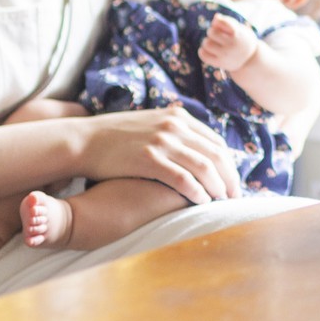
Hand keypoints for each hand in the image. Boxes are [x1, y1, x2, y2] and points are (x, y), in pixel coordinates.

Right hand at [78, 106, 240, 203]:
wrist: (83, 140)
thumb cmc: (116, 138)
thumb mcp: (151, 124)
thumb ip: (174, 132)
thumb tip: (195, 149)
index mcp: (178, 117)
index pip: (215, 141)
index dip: (229, 163)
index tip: (233, 181)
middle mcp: (174, 126)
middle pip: (216, 154)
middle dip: (230, 178)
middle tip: (236, 197)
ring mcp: (162, 141)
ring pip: (204, 167)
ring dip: (218, 187)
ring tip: (223, 203)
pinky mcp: (149, 159)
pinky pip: (183, 179)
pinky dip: (197, 192)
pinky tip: (202, 202)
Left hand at [198, 15, 255, 72]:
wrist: (250, 59)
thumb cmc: (242, 39)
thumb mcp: (239, 28)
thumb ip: (227, 21)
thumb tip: (216, 17)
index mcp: (237, 33)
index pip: (220, 22)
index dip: (219, 22)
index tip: (224, 26)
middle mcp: (232, 44)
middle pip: (211, 32)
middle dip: (212, 32)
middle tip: (217, 36)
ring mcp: (225, 55)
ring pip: (206, 43)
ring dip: (207, 41)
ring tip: (212, 43)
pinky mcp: (220, 63)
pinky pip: (204, 55)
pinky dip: (202, 51)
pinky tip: (207, 50)